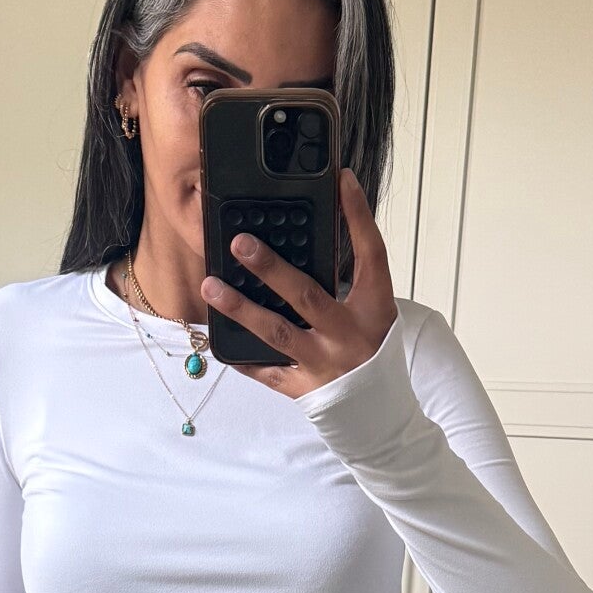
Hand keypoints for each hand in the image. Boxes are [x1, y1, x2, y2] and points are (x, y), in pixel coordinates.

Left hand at [198, 167, 397, 396]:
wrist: (380, 412)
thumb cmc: (374, 350)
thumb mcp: (375, 310)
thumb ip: (352, 275)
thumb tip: (322, 228)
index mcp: (374, 308)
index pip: (371, 254)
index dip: (358, 216)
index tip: (341, 181)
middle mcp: (348, 335)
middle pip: (307, 295)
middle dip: (271, 268)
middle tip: (240, 243)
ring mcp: (324, 364)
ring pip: (278, 334)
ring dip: (241, 309)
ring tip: (212, 286)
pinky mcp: (304, 389)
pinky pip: (267, 372)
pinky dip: (242, 356)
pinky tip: (217, 337)